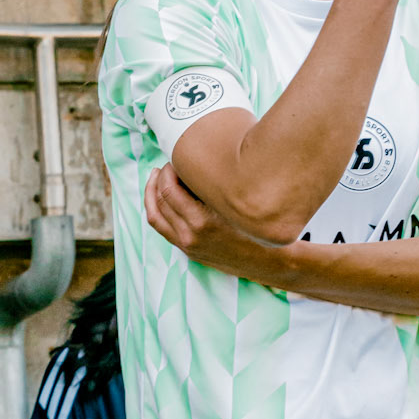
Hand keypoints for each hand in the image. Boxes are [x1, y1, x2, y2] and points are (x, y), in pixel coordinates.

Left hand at [146, 165, 287, 279]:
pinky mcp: (189, 251)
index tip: (174, 158)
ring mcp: (188, 245)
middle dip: (158, 179)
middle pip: (159, 201)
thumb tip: (197, 160)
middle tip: (165, 165)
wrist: (268, 261)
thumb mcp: (238, 201)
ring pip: (155, 218)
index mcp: (202, 221)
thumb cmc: (259, 227)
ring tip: (155, 179)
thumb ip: (214, 184)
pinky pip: (162, 229)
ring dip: (150, 195)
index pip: (169, 190)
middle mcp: (190, 236)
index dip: (167, 170)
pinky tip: (161, 198)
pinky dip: (157, 211)